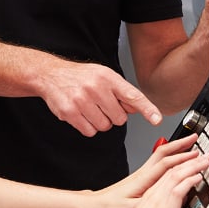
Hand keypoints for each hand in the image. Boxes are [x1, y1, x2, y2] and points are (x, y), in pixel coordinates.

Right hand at [38, 61, 161, 135]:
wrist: (51, 75)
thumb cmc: (81, 76)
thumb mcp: (103, 76)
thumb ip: (121, 92)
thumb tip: (137, 108)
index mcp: (108, 77)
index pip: (132, 95)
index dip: (147, 109)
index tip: (157, 119)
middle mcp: (96, 87)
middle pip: (119, 118)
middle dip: (113, 115)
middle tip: (102, 105)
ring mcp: (82, 100)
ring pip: (104, 127)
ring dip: (100, 122)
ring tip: (90, 108)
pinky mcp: (70, 112)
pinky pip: (89, 131)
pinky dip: (88, 127)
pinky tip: (81, 114)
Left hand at [90, 133, 208, 207]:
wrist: (98, 203)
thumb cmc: (112, 206)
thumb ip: (147, 200)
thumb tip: (164, 196)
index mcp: (143, 179)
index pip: (166, 164)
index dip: (182, 157)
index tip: (196, 153)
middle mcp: (143, 172)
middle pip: (164, 152)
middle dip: (181, 144)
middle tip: (195, 137)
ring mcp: (142, 172)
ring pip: (161, 154)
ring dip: (176, 147)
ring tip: (189, 143)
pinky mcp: (141, 175)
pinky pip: (158, 160)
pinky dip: (170, 155)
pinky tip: (174, 156)